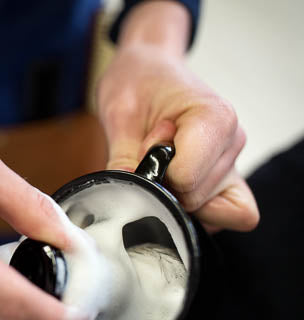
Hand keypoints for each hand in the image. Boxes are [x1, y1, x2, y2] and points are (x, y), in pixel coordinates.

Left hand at [97, 1, 258, 231]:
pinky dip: (196, 211)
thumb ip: (122, 157)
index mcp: (214, 117)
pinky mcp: (227, 178)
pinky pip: (227, 214)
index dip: (155, 172)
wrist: (149, 70)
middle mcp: (232, 141)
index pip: (186, 178)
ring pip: (208, 212)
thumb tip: (122, 196)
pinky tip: (174, 183)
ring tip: (163, 160)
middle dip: (163, 185)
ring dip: (175, 194)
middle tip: (149, 151)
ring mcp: (233, 161)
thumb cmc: (137, 83)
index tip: (145, 144)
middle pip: (194, 199)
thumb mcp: (119, 112)